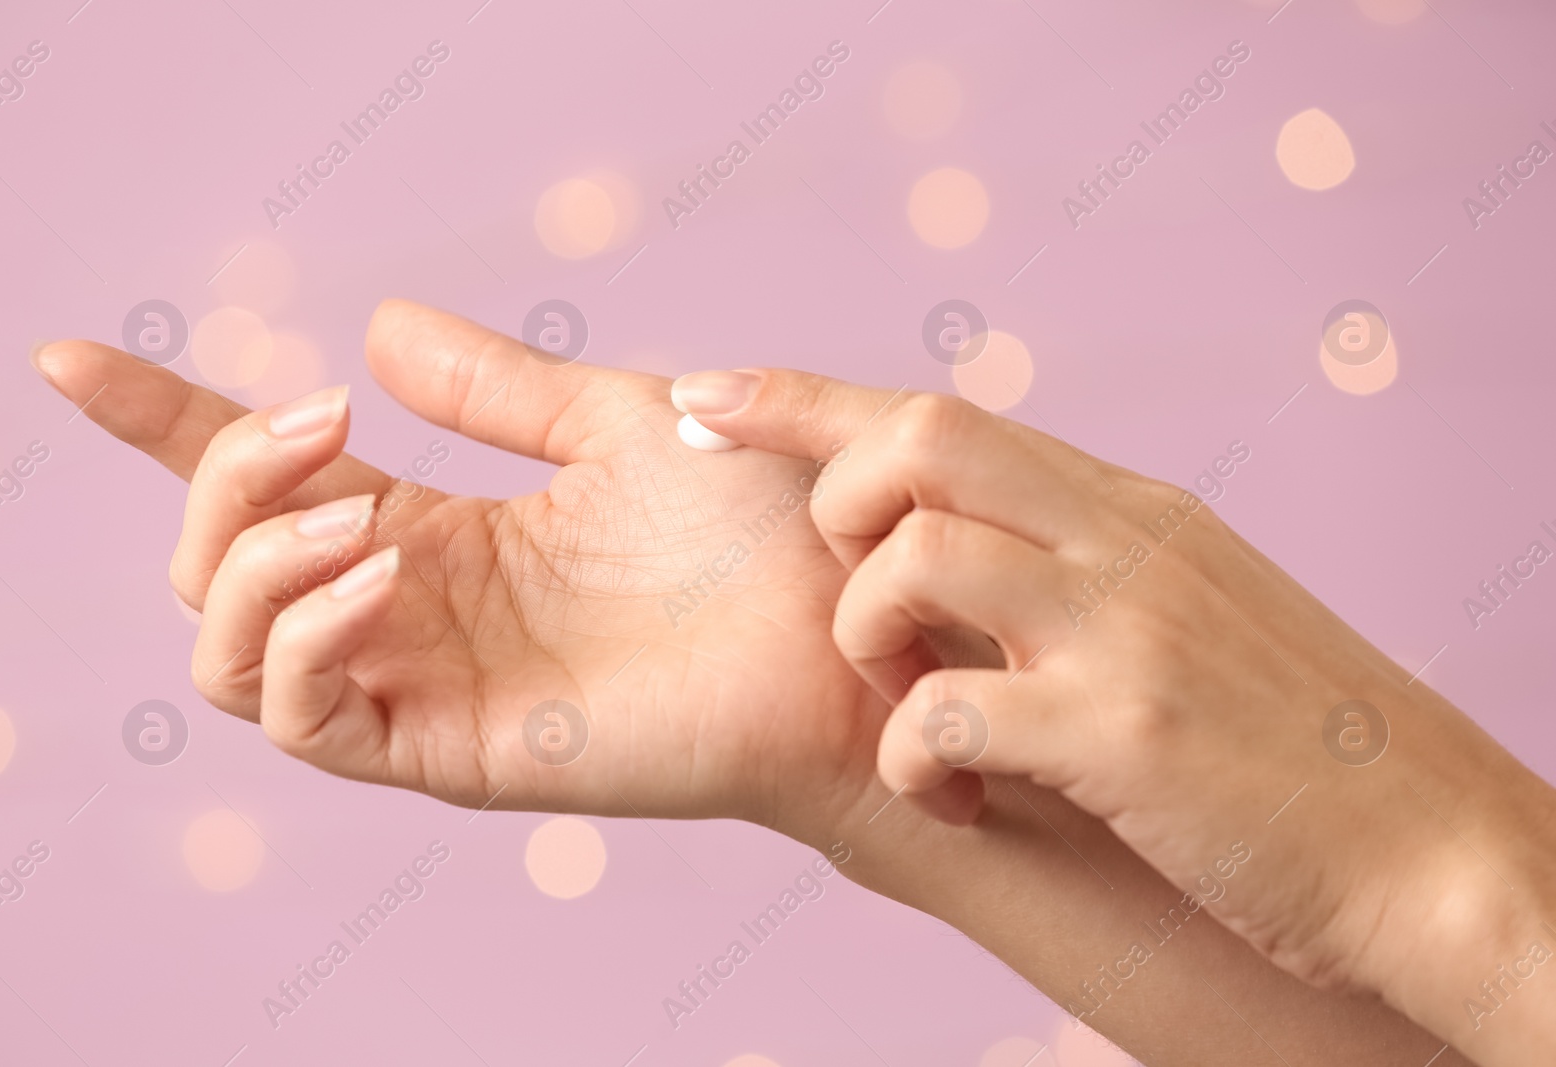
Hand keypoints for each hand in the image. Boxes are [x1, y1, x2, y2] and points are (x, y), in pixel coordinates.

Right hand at [31, 301, 885, 841]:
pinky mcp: (454, 752)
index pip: (262, 486)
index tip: (76, 363)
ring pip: (227, 648)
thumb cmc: (754, 535)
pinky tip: (386, 571)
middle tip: (321, 424)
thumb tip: (376, 327)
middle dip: (220, 478)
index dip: (163, 426)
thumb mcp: (612, 424)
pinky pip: (308, 718)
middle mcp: (411, 612)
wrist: (841, 628)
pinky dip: (303, 638)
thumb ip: (495, 388)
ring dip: (252, 559)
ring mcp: (425, 686)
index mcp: (439, 535)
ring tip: (359, 506)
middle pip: (215, 563)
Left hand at [673, 368, 1555, 1064]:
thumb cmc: (1294, 744)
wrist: (1429, 851)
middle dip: (835, 503)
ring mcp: (1125, 631)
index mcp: (1126, 510)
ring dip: (866, 638)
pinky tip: (949, 801)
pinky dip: (910, 758)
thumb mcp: (1185, 612)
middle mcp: (1121, 543)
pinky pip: (947, 712)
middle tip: (847, 595)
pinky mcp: (1126, 734)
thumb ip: (1077, 565)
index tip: (705, 396)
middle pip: (922, 441)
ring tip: (901, 710)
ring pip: (916, 561)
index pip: (941, 414)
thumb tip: (951, 548)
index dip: (802, 400)